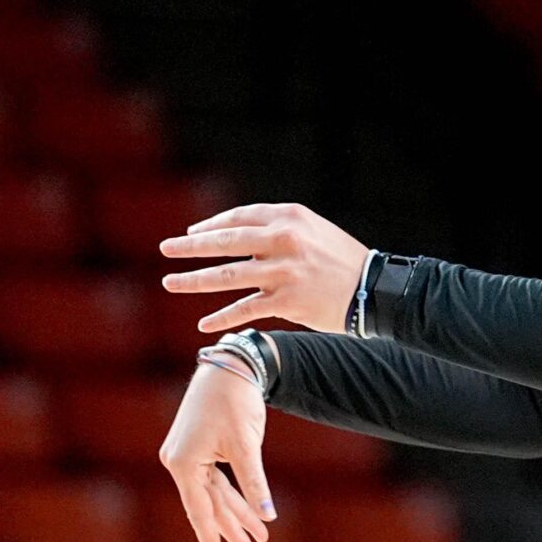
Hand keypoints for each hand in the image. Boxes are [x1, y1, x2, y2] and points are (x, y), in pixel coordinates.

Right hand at [158, 360, 275, 541]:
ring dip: (236, 517)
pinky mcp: (197, 451)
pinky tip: (250, 515)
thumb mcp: (246, 444)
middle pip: (207, 507)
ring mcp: (186, 457)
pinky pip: (216, 483)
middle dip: (231, 532)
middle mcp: (179, 462)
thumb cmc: (235, 401)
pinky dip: (234, 498)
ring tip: (259, 541)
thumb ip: (254, 482)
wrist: (228, 366)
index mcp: (183, 463)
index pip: (199, 512)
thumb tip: (267, 514)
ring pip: (214, 496)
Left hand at [160, 201, 372, 333]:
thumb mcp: (312, 230)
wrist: (375, 290)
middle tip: (166, 248)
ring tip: (170, 283)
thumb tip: (240, 236)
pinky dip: (223, 318)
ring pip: (227, 276)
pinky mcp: (286, 301)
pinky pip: (245, 309)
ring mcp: (282, 272)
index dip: (212, 226)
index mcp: (289, 217)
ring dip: (193, 281)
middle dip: (190, 247)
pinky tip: (204, 325)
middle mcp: (282, 240)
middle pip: (225, 242)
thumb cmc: (342, 260)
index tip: (192, 234)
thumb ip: (278, 230)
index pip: (239, 217)